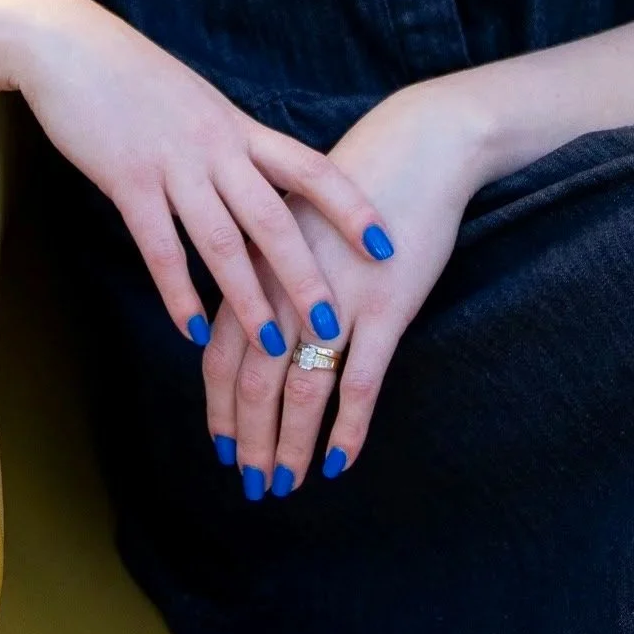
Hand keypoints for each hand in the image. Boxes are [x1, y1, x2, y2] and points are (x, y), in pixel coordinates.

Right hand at [8, 0, 395, 356]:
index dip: (350, 208)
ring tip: (273, 348)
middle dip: (307, 276)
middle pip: (274, 217)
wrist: (72, 45)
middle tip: (334, 329)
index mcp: (237, 127)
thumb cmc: (135, 76)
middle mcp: (215, 146)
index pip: (309, 168)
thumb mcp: (198, 103)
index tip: (385, 245)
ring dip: (249, 298)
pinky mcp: (127, 179)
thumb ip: (229, 142)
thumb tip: (258, 180)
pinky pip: (160, 246)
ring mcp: (172, 163)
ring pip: (221, 240)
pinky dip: (178, 292)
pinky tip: (193, 330)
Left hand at [201, 74, 487, 496]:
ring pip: (302, 391)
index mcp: (259, 263)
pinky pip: (360, 385)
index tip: (220, 445)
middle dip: (249, 439)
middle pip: (253, 380)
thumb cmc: (352, 187)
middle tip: (252, 483)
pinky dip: (348, 431)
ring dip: (290, 446)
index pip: (220, 350)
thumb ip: (266, 271)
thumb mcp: (293, 222)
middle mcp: (287, 285)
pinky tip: (339, 463)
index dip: (217, 406)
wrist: (415, 149)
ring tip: (286, 484)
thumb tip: (252, 330)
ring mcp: (337, 299)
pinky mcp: (386, 308)